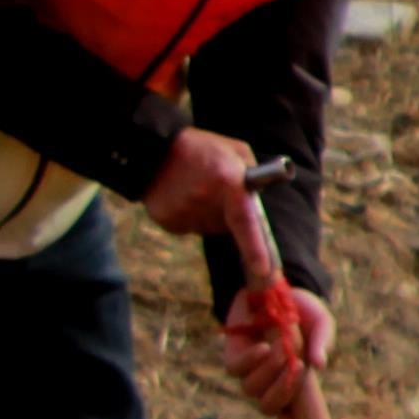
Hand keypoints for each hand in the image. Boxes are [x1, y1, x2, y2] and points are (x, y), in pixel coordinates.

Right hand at [141, 126, 252, 240]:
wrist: (152, 149)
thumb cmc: (201, 147)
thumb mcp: (235, 150)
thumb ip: (253, 174)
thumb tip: (261, 198)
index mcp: (228, 182)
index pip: (245, 221)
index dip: (256, 249)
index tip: (266, 271)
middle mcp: (206, 201)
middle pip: (228, 226)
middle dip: (229, 214)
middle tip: (218, 190)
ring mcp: (184, 213)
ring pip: (208, 227)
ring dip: (209, 214)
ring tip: (197, 188)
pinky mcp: (168, 222)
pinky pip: (189, 227)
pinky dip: (190, 216)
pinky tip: (182, 195)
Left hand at [217, 281, 331, 418]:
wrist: (271, 286)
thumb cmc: (301, 309)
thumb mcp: (320, 322)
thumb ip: (323, 341)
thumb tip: (320, 366)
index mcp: (294, 381)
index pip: (289, 412)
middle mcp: (269, 382)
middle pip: (268, 407)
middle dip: (282, 392)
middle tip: (296, 367)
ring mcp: (249, 371)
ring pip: (252, 389)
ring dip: (269, 372)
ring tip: (282, 348)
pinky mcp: (232, 356)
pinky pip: (236, 369)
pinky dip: (252, 361)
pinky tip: (264, 347)